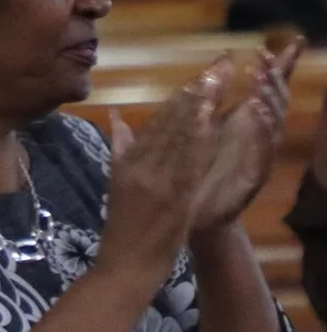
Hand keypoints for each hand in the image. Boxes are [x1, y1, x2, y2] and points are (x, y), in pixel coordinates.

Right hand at [99, 63, 226, 277]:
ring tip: (216, 80)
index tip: (199, 75)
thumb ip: (119, 149)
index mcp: (127, 163)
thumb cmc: (122, 227)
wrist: (124, 264)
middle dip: (196, 93)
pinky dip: (199, 140)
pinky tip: (209, 120)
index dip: (180, 97)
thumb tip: (114, 117)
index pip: (156, 122)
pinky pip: (189, 163)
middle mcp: (141, 167)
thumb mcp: (116, 182)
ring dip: (200, 107)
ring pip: (180, 138)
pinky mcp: (174, 197)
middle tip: (215, 66)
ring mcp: (158, 182)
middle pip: (171, 123)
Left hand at [186, 42, 300, 235]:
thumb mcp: (198, 133)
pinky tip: (258, 110)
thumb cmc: (198, 172)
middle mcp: (258, 135)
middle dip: (273, 75)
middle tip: (265, 54)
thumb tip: (206, 74)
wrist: (194, 216)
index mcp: (245, 123)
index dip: (278, 66)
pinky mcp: (255, 172)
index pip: (266, 88)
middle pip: (275, 98)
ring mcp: (259, 154)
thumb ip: (202, 105)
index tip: (285, 43)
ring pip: (272, 120)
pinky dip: (262, 127)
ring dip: (267, 97)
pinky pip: (262, 147)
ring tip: (261, 76)